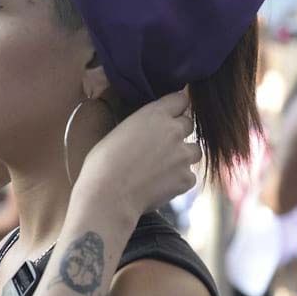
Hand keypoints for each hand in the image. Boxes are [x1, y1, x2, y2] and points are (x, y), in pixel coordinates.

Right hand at [76, 91, 199, 218]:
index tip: (168, 114)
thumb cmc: (102, 164)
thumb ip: (140, 126)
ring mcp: (183, 156)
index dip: (174, 107)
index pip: (180, 99)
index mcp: (154, 114)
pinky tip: (160, 185)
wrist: (108, 196)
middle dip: (178, 132)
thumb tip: (147, 129)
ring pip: (194, 150)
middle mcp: (174, 131)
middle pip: (189, 124)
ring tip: (162, 167)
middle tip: (160, 145)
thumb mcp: (118, 132)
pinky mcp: (186, 179)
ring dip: (183, 156)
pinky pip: (189, 176)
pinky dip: (179, 180)